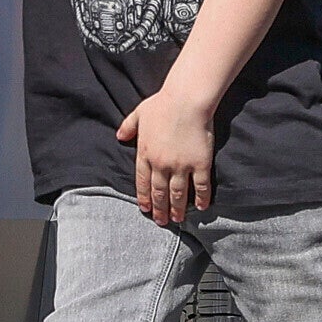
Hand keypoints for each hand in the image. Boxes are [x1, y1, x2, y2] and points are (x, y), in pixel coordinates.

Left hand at [119, 83, 220, 229]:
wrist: (186, 100)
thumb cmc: (163, 104)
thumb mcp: (139, 113)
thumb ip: (128, 126)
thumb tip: (119, 136)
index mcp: (145, 153)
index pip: (142, 182)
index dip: (144, 197)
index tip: (145, 209)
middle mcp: (161, 164)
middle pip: (159, 192)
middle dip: (160, 209)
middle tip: (161, 221)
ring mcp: (181, 166)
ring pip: (178, 194)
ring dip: (177, 209)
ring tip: (178, 219)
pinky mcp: (200, 164)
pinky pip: (200, 186)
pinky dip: (201, 199)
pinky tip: (202, 207)